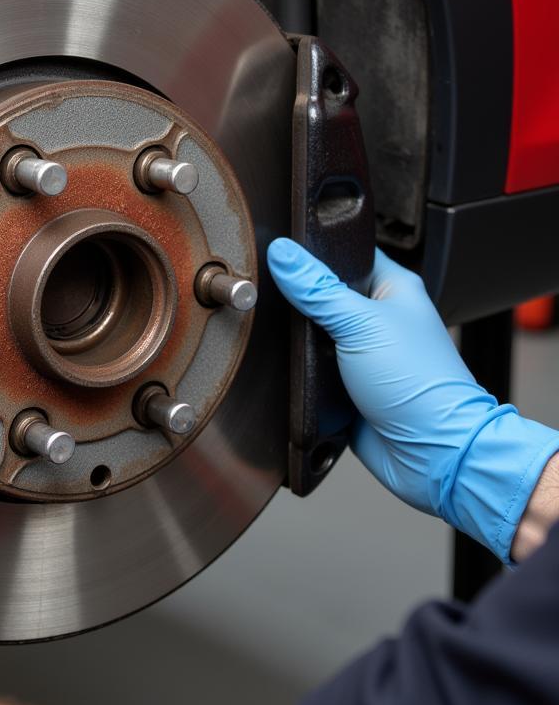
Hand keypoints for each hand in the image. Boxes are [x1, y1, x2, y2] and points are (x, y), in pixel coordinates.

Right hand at [267, 238, 558, 562]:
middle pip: (322, 293)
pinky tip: (287, 367)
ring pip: (312, 333)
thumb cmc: (420, 384)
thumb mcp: (360, 323)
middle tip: (273, 294)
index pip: (345, 253)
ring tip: (281, 333)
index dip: (312, 251)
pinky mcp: (345, 385)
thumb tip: (283, 254)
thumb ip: (316, 288)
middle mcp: (377, 318)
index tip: (279, 251)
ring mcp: (360, 352)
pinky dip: (298, 370)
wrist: (430, 453)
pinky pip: (310, 369)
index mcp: (392, 288)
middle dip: (297, 298)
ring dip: (296, 338)